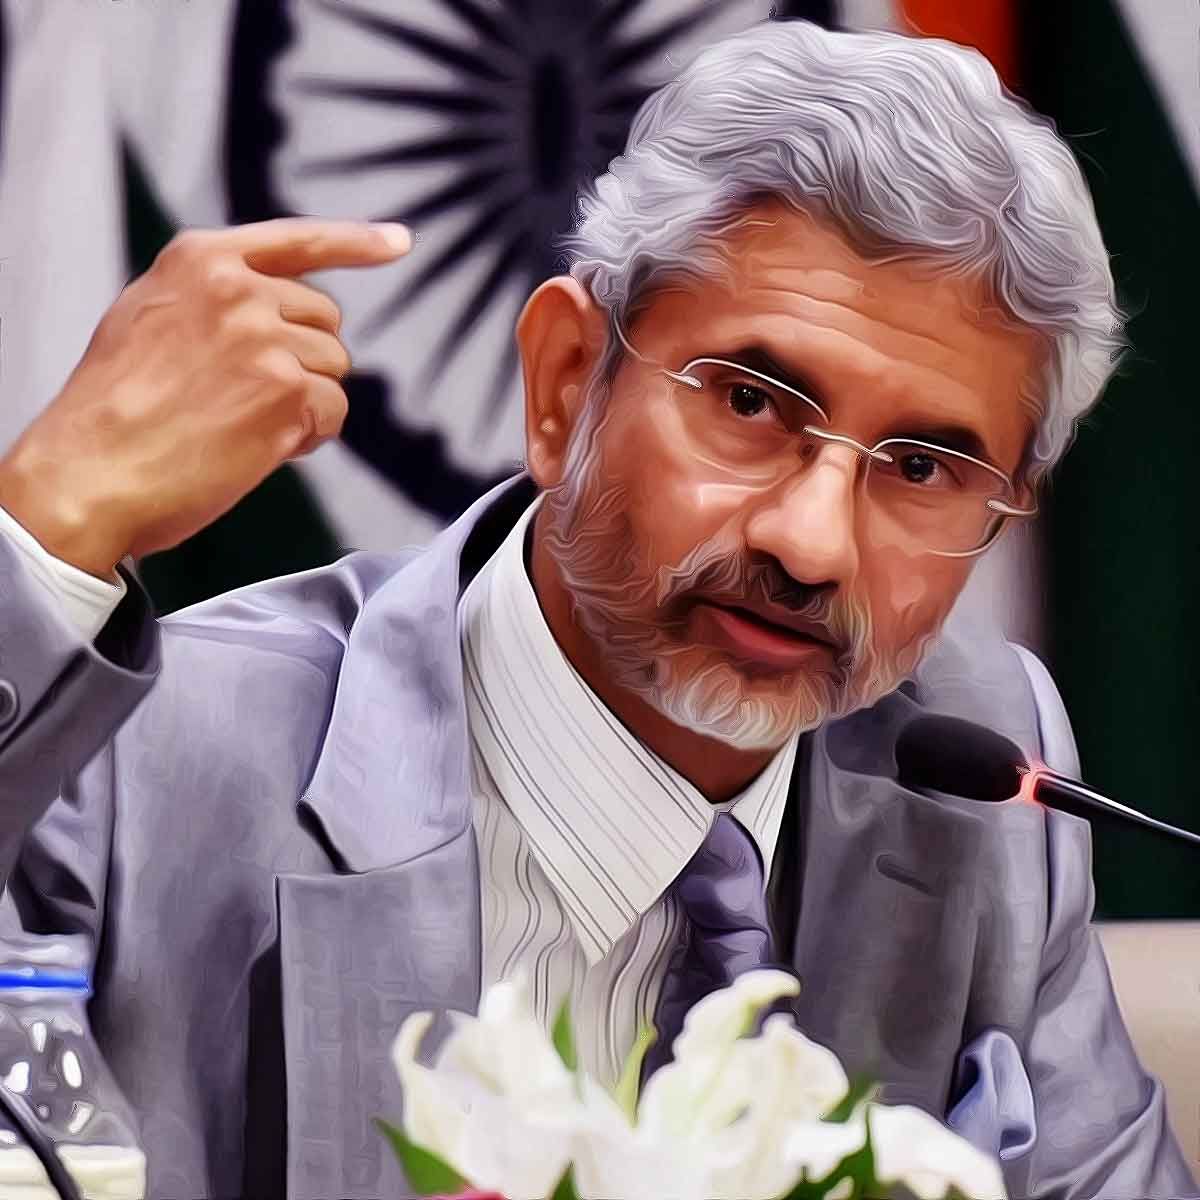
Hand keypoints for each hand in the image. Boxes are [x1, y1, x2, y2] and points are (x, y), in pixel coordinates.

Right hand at [0, 218, 410, 577]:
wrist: (89, 472)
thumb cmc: (113, 410)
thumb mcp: (149, 317)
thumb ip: (212, 299)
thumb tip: (273, 306)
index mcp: (201, 260)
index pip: (297, 240)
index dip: (356, 242)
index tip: (396, 241)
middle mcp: (238, 289)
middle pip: (324, 319)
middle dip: (304, 360)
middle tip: (248, 397)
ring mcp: (265, 338)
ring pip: (332, 367)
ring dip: (305, 401)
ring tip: (242, 424)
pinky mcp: (287, 392)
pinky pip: (333, 411)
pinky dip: (310, 435)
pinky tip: (262, 447)